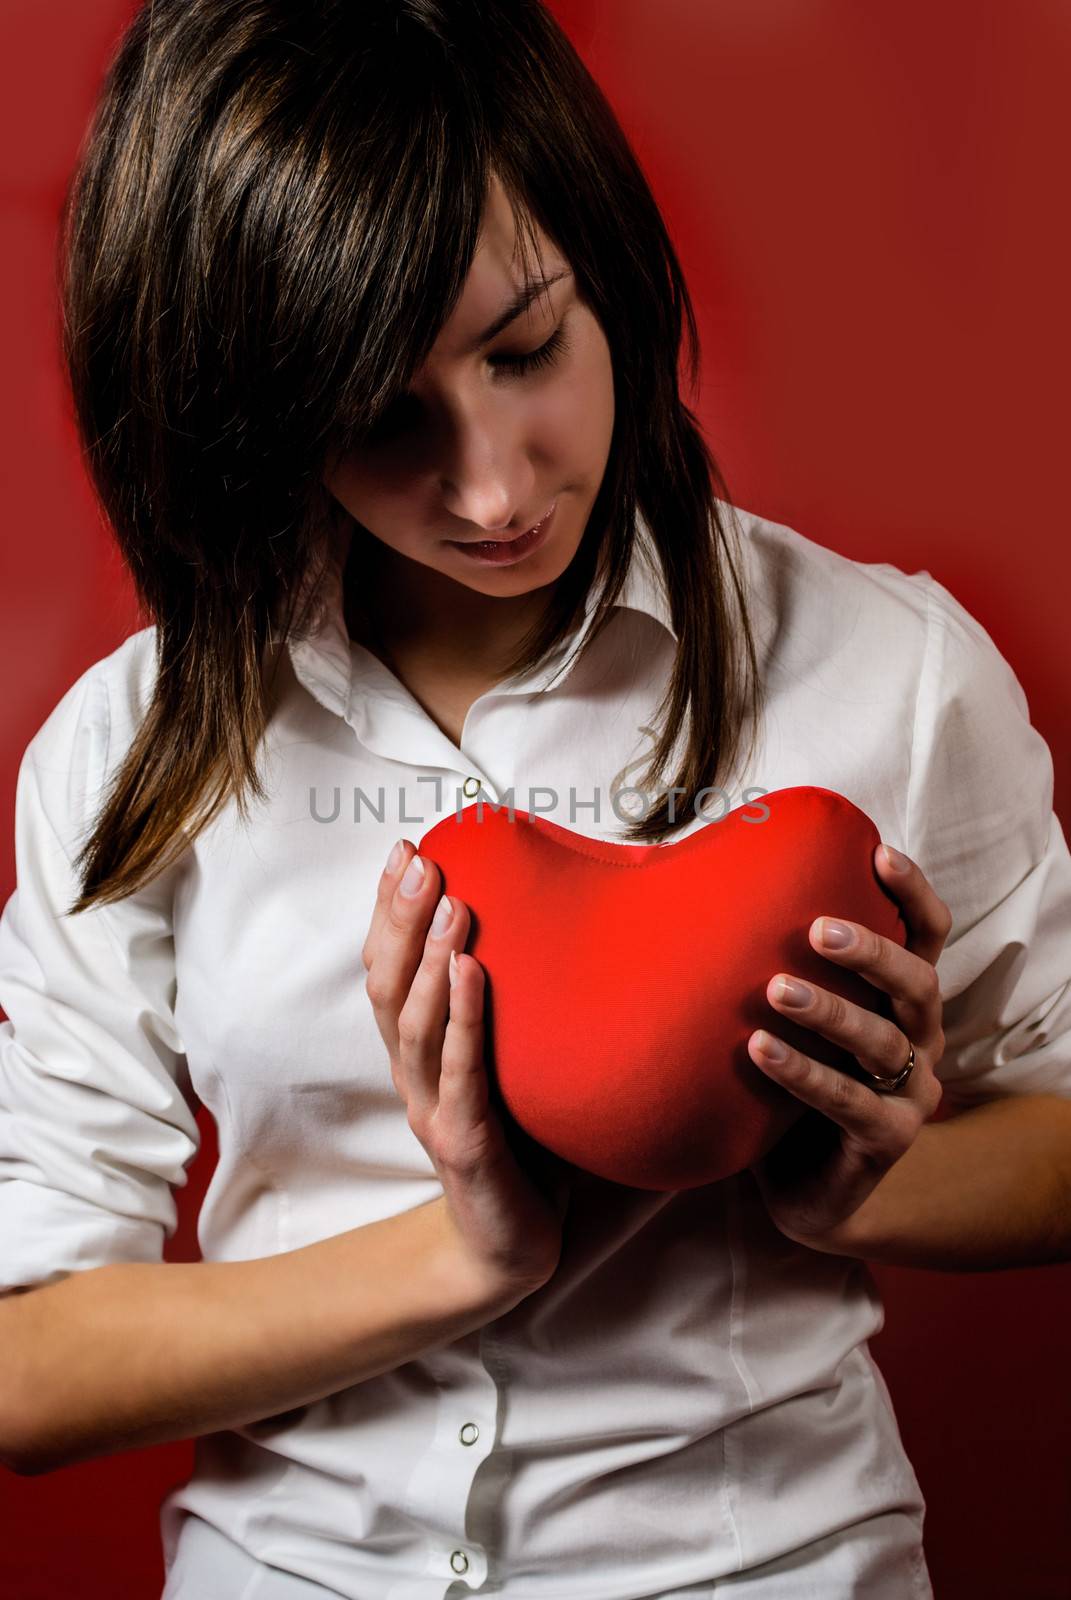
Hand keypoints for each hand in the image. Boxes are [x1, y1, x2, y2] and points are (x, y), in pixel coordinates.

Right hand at [362, 839, 571, 1297]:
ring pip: (415, 1023)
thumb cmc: (522, 1144)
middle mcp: (415, 1075)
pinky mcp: (463, 1143)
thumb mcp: (514, 1064)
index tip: (406, 850)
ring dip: (430, 957)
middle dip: (398, 918)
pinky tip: (472, 969)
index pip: (388, 969)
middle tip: (417, 860)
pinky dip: (463, 1017)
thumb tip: (574, 927)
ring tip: (449, 902)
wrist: (513, 1246)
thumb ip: (519, 1007)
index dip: (388, 911)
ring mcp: (433, 1109)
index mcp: (420, 1053)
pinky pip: (460, 1072)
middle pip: (388, 985)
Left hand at [744, 843, 949, 1253]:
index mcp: (903, 999)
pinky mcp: (887, 1140)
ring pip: (883, 1042)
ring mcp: (912, 1092)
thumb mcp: (791, 1017)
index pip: (928, 934)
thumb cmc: (789, 1081)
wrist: (800, 1186)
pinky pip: (848, 1102)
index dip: (912, 892)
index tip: (877, 852)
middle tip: (818, 929)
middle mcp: (921, 1039)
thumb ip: (777, 959)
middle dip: (872, 952)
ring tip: (775, 988)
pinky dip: (804, 1073)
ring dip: (830, 1011)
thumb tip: (694, 879)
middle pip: (918, 983)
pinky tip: (759, 1049)